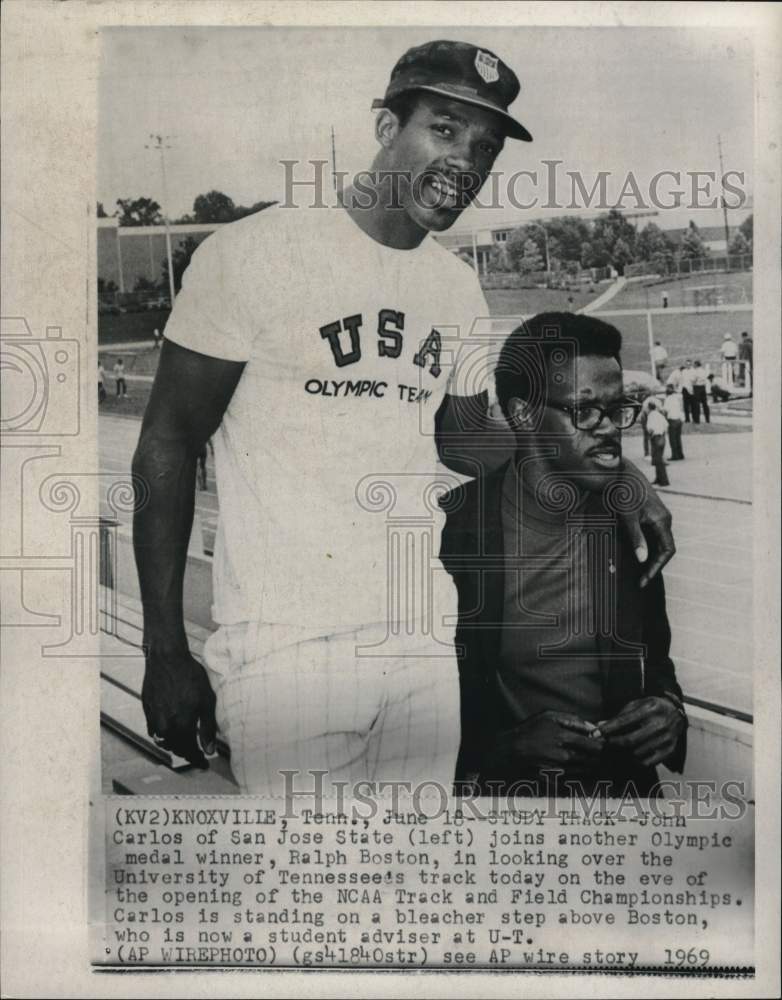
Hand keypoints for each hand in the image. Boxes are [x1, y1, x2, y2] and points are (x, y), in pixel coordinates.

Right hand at [141, 644, 216, 768]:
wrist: (167, 658)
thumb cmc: (190, 677)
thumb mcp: (206, 701)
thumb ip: (208, 728)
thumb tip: (209, 751)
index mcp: (182, 725)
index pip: (189, 752)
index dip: (197, 760)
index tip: (204, 764)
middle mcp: (165, 726)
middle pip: (176, 748)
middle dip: (187, 752)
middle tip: (197, 752)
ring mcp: (154, 718)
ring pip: (164, 741)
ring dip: (175, 744)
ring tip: (185, 742)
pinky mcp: (147, 710)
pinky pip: (154, 730)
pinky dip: (163, 734)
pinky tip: (170, 730)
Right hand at [485, 711, 603, 773]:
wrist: (508, 750)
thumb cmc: (529, 730)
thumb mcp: (548, 716)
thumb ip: (573, 720)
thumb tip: (594, 727)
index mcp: (563, 736)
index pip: (594, 744)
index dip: (601, 745)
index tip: (602, 744)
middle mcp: (563, 754)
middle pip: (592, 759)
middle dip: (598, 757)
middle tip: (597, 753)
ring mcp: (559, 769)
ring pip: (585, 770)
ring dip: (589, 766)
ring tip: (586, 760)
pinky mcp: (554, 780)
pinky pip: (574, 778)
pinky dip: (578, 774)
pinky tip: (573, 767)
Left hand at [598, 696, 685, 766]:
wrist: (676, 713)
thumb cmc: (651, 708)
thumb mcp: (636, 705)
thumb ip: (618, 716)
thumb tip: (598, 725)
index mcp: (649, 709)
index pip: (624, 721)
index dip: (607, 729)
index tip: (594, 734)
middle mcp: (659, 724)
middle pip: (629, 740)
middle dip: (612, 744)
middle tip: (602, 745)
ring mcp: (665, 739)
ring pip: (636, 753)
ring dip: (621, 754)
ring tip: (612, 751)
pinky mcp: (668, 751)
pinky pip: (647, 762)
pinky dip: (633, 762)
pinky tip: (627, 757)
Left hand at [619, 460, 675, 587]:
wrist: (621, 473)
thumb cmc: (624, 493)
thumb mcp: (628, 517)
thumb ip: (636, 538)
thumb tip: (642, 559)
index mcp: (663, 521)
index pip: (667, 550)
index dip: (657, 566)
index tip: (645, 579)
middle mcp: (664, 519)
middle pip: (664, 548)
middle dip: (654, 565)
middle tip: (641, 580)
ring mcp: (658, 517)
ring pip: (658, 542)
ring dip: (650, 557)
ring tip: (638, 571)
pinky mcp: (650, 515)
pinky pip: (652, 535)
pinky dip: (645, 546)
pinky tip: (634, 554)